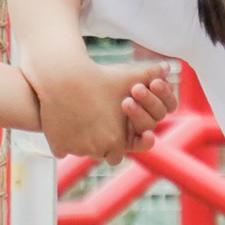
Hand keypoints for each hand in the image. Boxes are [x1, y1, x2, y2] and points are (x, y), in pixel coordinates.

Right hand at [27, 54, 181, 160]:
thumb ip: (149, 75)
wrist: (62, 76)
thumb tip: (166, 68)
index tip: (112, 135)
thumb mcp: (127, 76)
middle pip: (101, 156)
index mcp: (117, 140)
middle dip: (101, 145)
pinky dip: (64, 140)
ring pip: (81, 152)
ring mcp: (76, 149)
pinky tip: (64, 126)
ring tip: (81, 126)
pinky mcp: (58, 146)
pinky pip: (62, 149)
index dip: (116, 144)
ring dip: (83, 143)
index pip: (119, 155)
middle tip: (97, 131)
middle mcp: (98, 149)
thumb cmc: (98, 77)